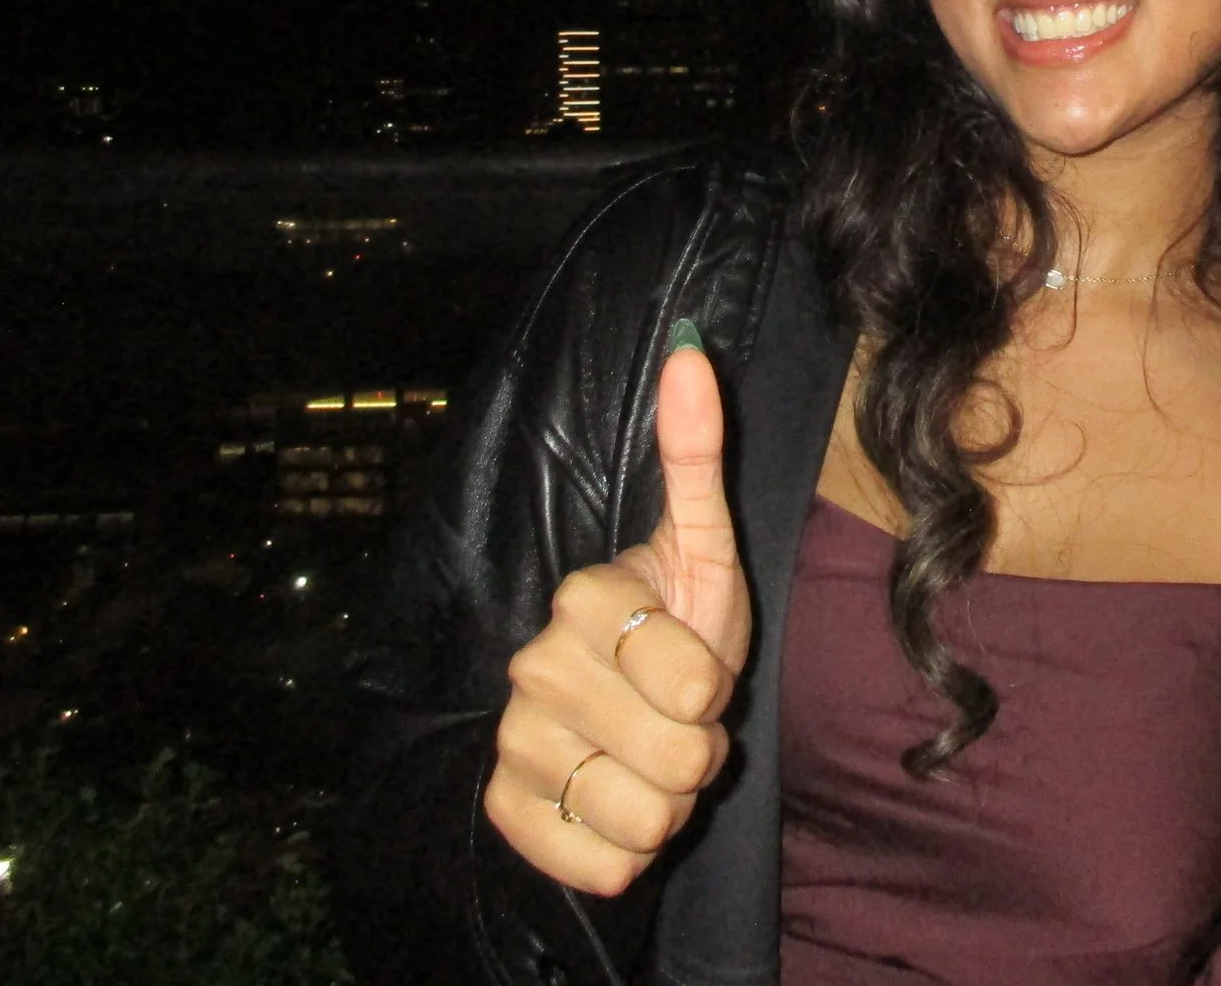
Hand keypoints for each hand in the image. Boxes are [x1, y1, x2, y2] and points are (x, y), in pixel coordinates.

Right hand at [484, 329, 749, 895]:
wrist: (620, 711)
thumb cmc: (675, 624)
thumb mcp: (704, 547)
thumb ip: (696, 456)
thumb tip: (692, 352)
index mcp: (581, 599)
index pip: (696, 683)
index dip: (715, 684)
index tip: (691, 658)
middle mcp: (530, 668)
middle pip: (678, 759)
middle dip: (698, 750)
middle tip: (673, 716)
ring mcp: (512, 743)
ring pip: (646, 821)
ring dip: (667, 804)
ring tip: (646, 758)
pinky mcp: (505, 813)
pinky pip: (604, 867)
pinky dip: (623, 854)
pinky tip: (608, 803)